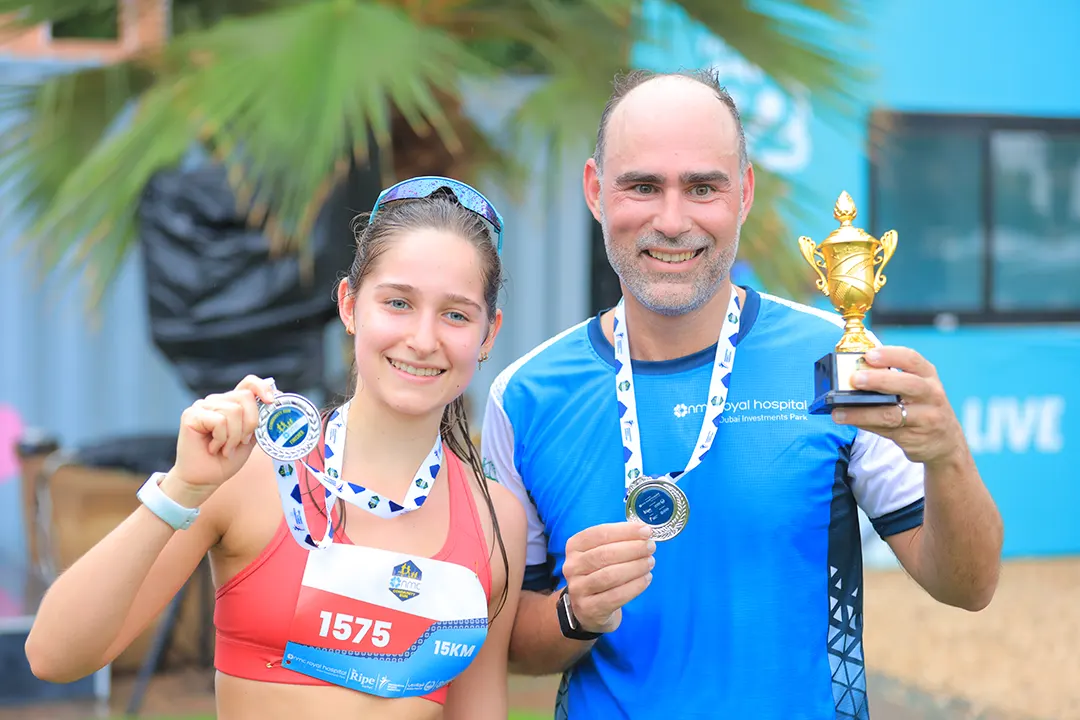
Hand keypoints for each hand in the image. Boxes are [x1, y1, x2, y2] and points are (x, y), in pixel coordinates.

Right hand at [168, 375, 278, 503]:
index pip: (248, 383)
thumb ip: (259, 420)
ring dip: (234, 436)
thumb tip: (274, 403)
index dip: (262, 387)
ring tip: (225, 448)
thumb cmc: (226, 459)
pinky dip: (222, 439)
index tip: (271, 402)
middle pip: (245, 397)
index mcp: (231, 403)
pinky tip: (213, 448)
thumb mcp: (249, 438)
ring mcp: (202, 406)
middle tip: (241, 442)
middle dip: (250, 423)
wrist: (206, 479)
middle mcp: (216, 400)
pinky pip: (219, 421)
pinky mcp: (191, 415)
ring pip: (234, 410)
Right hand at [562, 522, 654, 633]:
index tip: (646, 531)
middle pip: (605, 554)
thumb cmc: (599, 573)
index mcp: (574, 546)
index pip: (600, 534)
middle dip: (632, 549)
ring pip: (610, 575)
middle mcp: (572, 566)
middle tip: (650, 547)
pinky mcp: (589, 608)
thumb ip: (618, 541)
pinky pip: (615, 596)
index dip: (624, 531)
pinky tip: (646, 579)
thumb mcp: (600, 553)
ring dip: (635, 567)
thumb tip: (644, 532)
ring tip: (650, 562)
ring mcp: (578, 588)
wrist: (587, 608)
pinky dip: (634, 586)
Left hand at [832, 346, 964, 464]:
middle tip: (855, 379)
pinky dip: (866, 425)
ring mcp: (925, 418)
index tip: (869, 355)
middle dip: (879, 380)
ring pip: (892, 414)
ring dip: (862, 412)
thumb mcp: (917, 388)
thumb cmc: (923, 408)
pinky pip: (886, 430)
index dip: (890, 355)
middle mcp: (931, 395)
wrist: (946, 443)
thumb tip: (852, 376)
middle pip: (907, 384)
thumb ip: (892, 379)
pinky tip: (850, 420)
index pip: (912, 359)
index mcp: (928, 376)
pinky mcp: (915, 438)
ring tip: (839, 411)